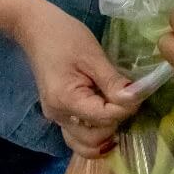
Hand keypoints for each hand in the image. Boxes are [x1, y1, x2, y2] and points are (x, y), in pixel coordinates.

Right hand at [14, 2, 139, 156]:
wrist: (36, 29)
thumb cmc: (65, 37)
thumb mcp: (93, 56)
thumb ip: (113, 81)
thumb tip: (134, 99)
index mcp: (66, 100)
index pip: (103, 118)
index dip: (125, 108)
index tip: (137, 93)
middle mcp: (58, 115)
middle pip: (94, 138)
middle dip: (115, 123)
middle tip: (127, 101)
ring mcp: (57, 117)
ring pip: (84, 144)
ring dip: (105, 135)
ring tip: (118, 113)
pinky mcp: (59, 113)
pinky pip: (78, 135)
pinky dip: (94, 133)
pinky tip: (107, 119)